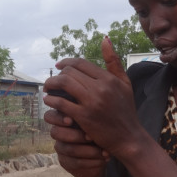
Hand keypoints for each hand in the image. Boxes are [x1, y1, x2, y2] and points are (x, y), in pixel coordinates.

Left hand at [43, 37, 138, 157]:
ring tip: (48, 88)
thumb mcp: (125, 83)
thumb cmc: (126, 110)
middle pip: (70, 72)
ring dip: (51, 84)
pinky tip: (49, 100)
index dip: (66, 62)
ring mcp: (91, 103)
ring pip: (63, 84)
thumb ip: (114, 61)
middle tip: (53, 80)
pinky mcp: (84, 117)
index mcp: (109, 79)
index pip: (80, 63)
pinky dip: (52, 100)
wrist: (128, 138)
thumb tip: (105, 38)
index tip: (58, 66)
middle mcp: (100, 88)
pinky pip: (61, 103)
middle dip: (58, 74)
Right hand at [44, 107, 108, 176]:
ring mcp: (60, 148)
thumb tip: (90, 96)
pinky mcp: (65, 162)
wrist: (102, 152)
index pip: (50, 116)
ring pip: (68, 149)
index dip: (58, 118)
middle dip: (75, 135)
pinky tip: (104, 159)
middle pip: (56, 133)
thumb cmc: (98, 129)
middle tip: (91, 137)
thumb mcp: (94, 118)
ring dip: (88, 151)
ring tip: (104, 151)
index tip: (71, 120)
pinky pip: (75, 163)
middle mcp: (58, 133)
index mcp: (62, 119)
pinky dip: (92, 162)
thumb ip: (88, 110)